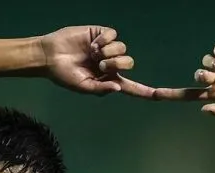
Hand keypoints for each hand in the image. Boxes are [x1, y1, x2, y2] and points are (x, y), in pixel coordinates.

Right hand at [39, 26, 154, 96]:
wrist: (49, 55)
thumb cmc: (63, 75)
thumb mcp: (82, 87)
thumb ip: (100, 89)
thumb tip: (118, 87)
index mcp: (110, 81)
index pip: (135, 88)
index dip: (150, 92)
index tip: (165, 96)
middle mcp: (112, 65)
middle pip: (129, 63)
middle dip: (115, 63)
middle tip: (98, 64)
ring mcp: (108, 49)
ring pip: (123, 48)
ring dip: (108, 51)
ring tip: (92, 53)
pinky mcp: (102, 34)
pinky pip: (114, 34)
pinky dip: (104, 39)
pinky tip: (92, 43)